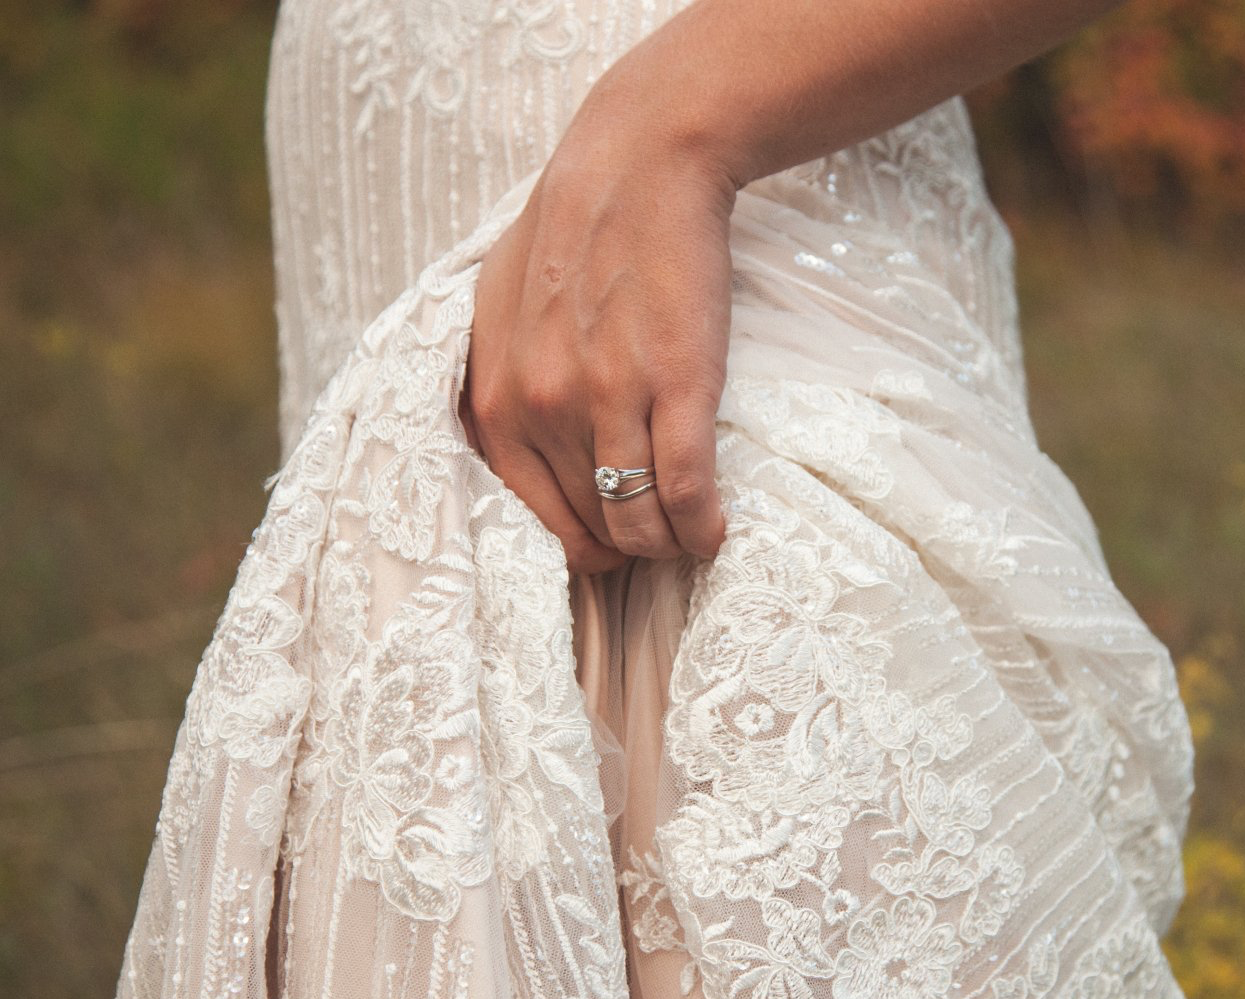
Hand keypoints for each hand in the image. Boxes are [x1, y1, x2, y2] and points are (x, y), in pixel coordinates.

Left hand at [456, 83, 735, 574]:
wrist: (636, 165)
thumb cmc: (565, 234)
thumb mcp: (490, 311)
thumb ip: (491, 386)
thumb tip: (500, 450)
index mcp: (496, 402)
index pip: (533, 520)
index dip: (579, 544)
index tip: (608, 537)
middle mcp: (546, 412)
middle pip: (592, 528)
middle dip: (626, 545)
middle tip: (653, 532)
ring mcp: (611, 402)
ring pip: (640, 522)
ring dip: (667, 543)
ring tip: (687, 532)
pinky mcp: (677, 388)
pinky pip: (687, 492)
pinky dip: (702, 527)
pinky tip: (713, 530)